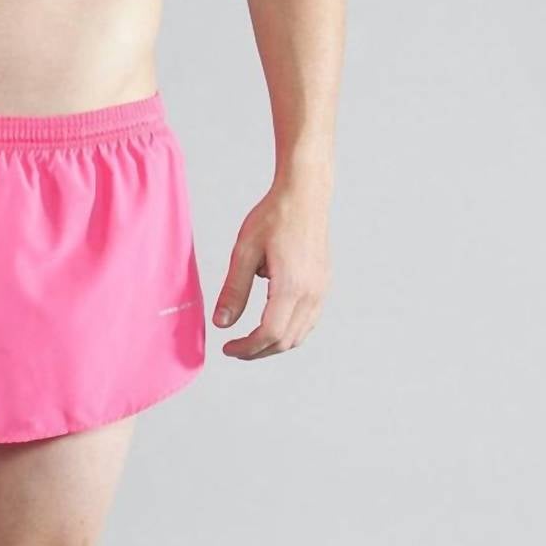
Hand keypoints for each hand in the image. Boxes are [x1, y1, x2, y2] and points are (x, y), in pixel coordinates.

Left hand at [213, 185, 329, 359]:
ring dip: (274, 344)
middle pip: (286, 340)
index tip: (227, 348)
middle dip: (258, 351)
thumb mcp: (244, 251)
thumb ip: (233, 290)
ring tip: (250, 341)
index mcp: (292, 285)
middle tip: (234, 349)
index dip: (247, 348)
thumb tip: (222, 323)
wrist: (305, 194)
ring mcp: (322, 289)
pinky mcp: (324, 284)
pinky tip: (270, 324)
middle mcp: (312, 292)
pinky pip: (308, 321)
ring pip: (299, 335)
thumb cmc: (275, 216)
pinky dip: (289, 331)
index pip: (270, 333)